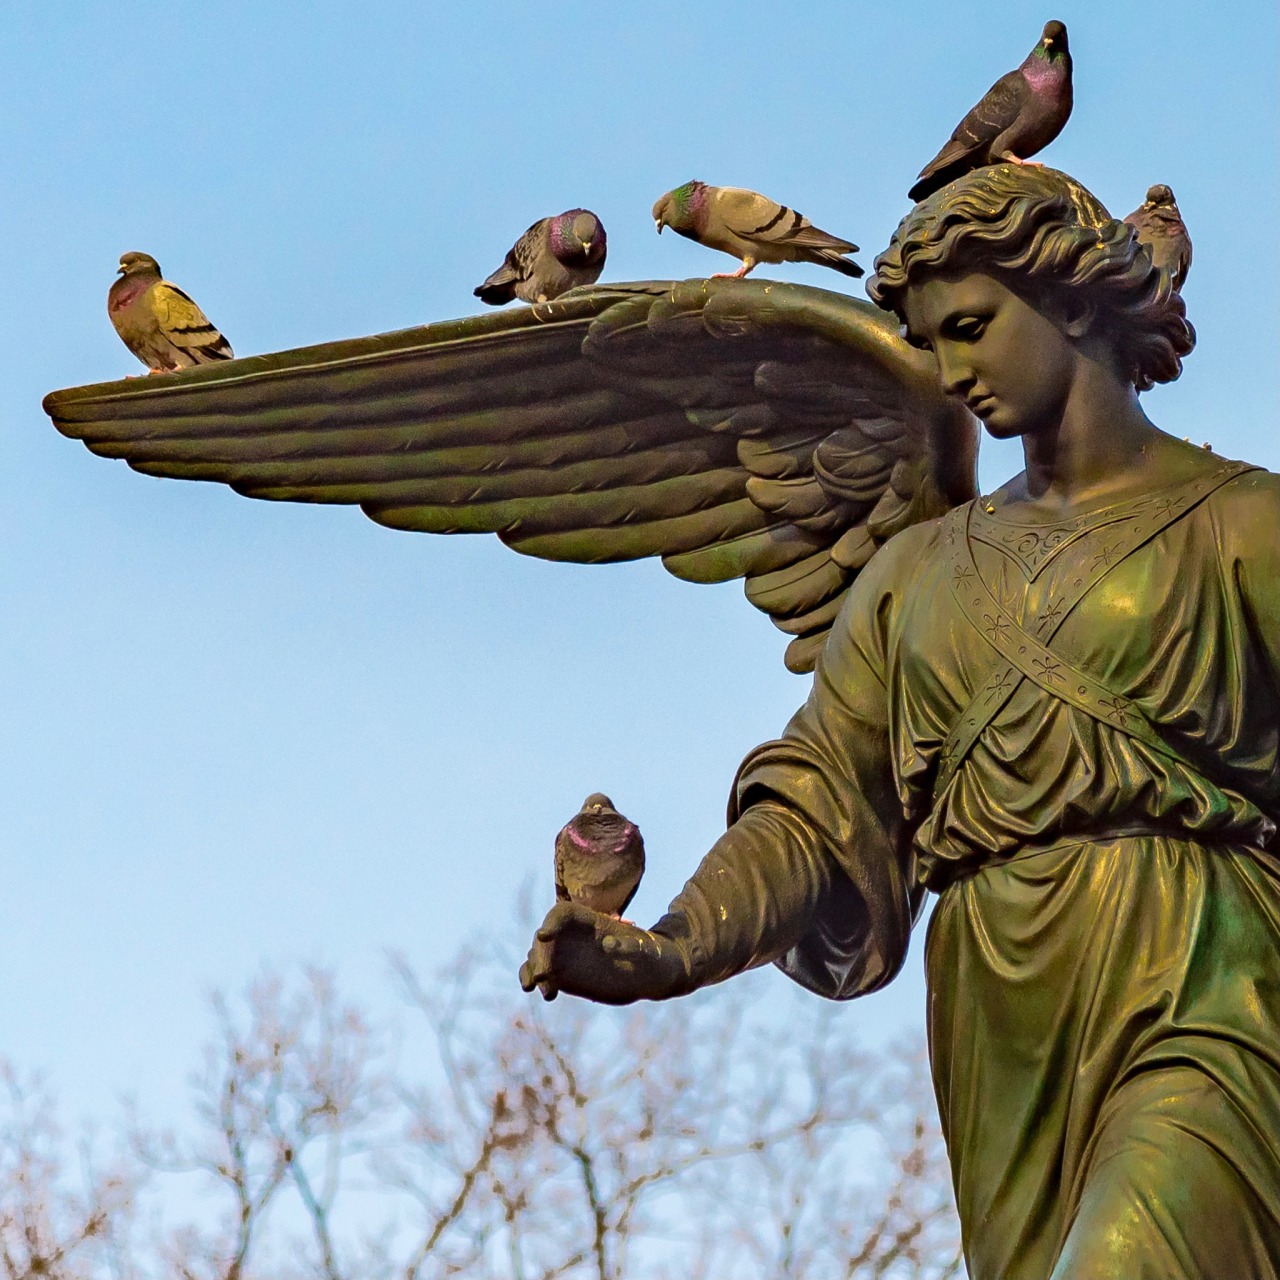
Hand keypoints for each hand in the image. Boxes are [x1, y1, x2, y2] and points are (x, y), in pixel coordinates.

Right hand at [519, 901, 689, 1004]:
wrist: (649, 974)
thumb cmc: (651, 956)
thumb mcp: (645, 950)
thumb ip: (630, 946)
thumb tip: (609, 945)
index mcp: (590, 921)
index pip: (560, 914)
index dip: (551, 922)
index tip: (544, 936)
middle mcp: (573, 936)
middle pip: (545, 938)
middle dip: (540, 954)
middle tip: (543, 974)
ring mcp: (566, 955)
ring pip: (537, 955)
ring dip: (532, 968)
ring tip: (535, 984)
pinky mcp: (564, 975)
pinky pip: (540, 974)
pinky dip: (533, 980)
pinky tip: (546, 993)